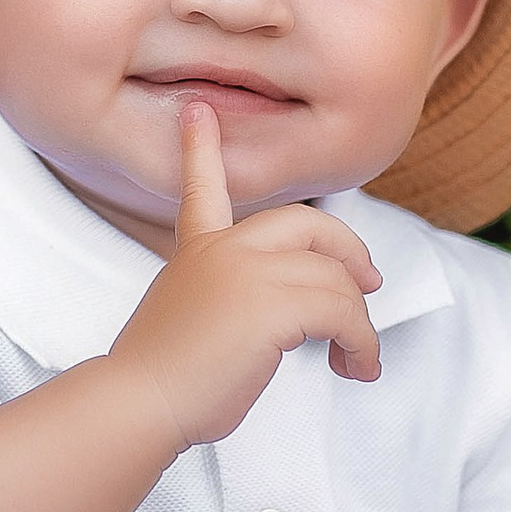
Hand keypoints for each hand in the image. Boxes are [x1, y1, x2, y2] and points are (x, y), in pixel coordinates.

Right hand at [107, 100, 383, 451]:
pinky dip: (362, 344)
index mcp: (199, 249)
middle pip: (310, 225)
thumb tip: (284, 312)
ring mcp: (248, 273)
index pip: (204, 188)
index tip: (198, 110)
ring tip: (356, 360)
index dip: (201, 148)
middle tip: (368, 284)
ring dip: (359, 324)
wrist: (141, 402)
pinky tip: (355, 367)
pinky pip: (344, 314)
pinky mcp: (271, 306)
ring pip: (336, 280)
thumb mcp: (191, 315)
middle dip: (350, 251)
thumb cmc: (166, 376)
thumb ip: (231, 294)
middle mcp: (224, 251)